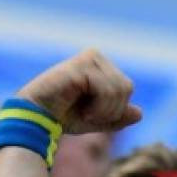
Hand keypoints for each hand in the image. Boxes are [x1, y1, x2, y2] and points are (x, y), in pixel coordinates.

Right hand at [16, 49, 141, 133]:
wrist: (36, 119)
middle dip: (112, 109)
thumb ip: (119, 117)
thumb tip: (140, 113)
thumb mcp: (98, 120)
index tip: (92, 113)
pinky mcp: (81, 65)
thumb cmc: (63, 117)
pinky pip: (107, 90)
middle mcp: (95, 56)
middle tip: (89, 114)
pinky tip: (82, 109)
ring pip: (120, 89)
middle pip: (127, 87)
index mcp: (100, 65)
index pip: (127, 87)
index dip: (116, 108)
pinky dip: (99, 107)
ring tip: (85, 112)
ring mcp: (88, 58)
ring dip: (105, 110)